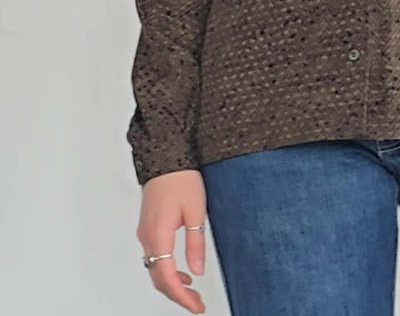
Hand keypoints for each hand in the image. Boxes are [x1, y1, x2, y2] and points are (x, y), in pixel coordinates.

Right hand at [136, 168, 207, 312]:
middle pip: (158, 278)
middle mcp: (147, 237)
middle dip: (177, 295)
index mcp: (159, 235)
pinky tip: (180, 270)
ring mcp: (145, 232)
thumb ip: (195, 243)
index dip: (181, 297)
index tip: (196, 306)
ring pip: (154, 268)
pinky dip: (166, 269)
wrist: (166, 156)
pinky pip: (154, 256)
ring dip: (171, 283)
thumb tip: (196, 271)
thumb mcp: (196, 211)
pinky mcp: (147, 226)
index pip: (167, 278)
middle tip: (196, 303)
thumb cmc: (181, 179)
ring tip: (191, 290)